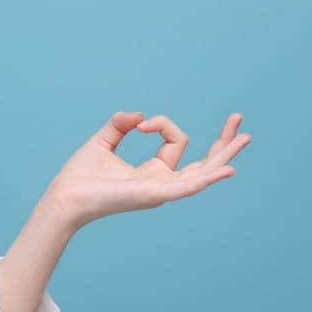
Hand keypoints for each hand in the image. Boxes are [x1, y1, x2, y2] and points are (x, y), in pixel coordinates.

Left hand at [44, 110, 250, 229]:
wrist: (65, 196)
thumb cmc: (80, 175)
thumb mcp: (103, 141)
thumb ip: (121, 124)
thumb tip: (140, 115)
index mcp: (153, 171)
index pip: (175, 140)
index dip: (161, 124)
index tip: (139, 122)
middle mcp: (162, 182)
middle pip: (204, 162)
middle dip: (223, 141)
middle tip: (238, 118)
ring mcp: (162, 190)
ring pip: (203, 172)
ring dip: (225, 155)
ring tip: (246, 137)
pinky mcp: (155, 194)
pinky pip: (188, 186)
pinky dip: (208, 178)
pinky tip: (227, 170)